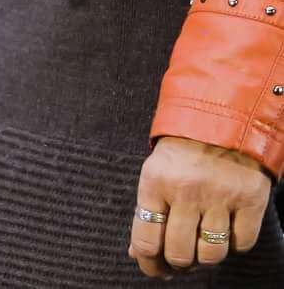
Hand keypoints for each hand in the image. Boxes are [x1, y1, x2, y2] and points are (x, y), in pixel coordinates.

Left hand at [130, 135, 272, 274]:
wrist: (222, 119)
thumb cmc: (182, 150)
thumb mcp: (155, 172)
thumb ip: (148, 211)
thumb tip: (137, 254)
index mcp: (156, 182)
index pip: (146, 239)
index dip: (148, 262)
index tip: (152, 266)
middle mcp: (186, 191)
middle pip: (180, 254)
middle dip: (178, 263)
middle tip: (179, 257)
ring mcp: (220, 197)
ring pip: (211, 255)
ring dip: (205, 256)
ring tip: (201, 242)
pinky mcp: (249, 201)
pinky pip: (241, 244)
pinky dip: (234, 244)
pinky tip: (226, 229)